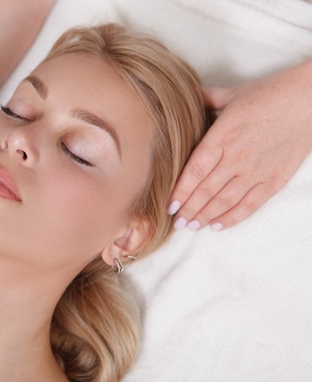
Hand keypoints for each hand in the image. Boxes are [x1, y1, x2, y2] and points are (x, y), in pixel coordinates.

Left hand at [168, 60, 311, 230]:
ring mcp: (257, 170)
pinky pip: (250, 205)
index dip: (180, 191)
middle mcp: (237, 156)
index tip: (169, 205)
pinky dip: (232, 218)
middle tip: (176, 222)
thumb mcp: (233, 93)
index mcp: (222, 135)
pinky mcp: (275, 179)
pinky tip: (217, 226)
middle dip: (188, 209)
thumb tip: (188, 96)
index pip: (194, 171)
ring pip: (224, 201)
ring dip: (205, 216)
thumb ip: (207, 100)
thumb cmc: (271, 93)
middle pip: (206, 190)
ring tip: (191, 226)